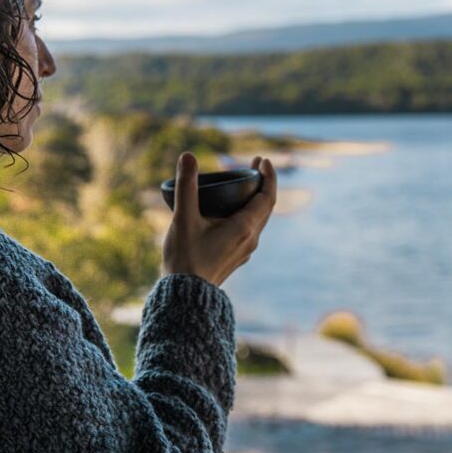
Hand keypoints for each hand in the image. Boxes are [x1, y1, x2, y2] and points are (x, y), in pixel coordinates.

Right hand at [161, 151, 276, 286]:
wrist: (186, 296)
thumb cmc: (185, 257)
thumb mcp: (183, 218)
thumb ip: (186, 186)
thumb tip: (187, 156)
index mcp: (244, 228)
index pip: (267, 197)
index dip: (268, 176)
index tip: (264, 160)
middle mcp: (250, 240)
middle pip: (265, 207)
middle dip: (262, 184)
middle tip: (254, 165)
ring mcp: (245, 251)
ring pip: (258, 220)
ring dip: (255, 200)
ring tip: (243, 185)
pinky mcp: (236, 258)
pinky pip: (249, 230)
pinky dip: (246, 214)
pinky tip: (230, 212)